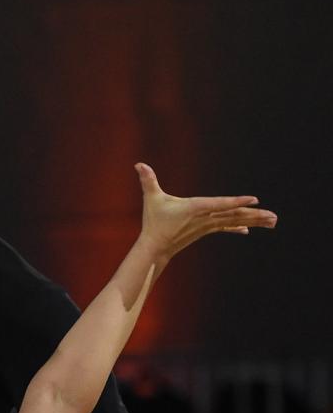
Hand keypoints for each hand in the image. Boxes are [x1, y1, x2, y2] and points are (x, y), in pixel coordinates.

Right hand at [136, 163, 276, 260]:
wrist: (154, 248)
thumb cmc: (153, 222)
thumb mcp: (151, 199)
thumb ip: (148, 180)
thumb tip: (138, 164)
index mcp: (194, 208)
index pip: (219, 204)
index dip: (236, 201)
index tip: (253, 199)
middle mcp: (204, 219)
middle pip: (233, 216)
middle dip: (255, 216)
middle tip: (275, 217)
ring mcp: (206, 226)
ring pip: (234, 222)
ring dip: (254, 221)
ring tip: (272, 221)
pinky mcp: (205, 230)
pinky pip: (225, 227)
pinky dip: (237, 227)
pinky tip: (249, 230)